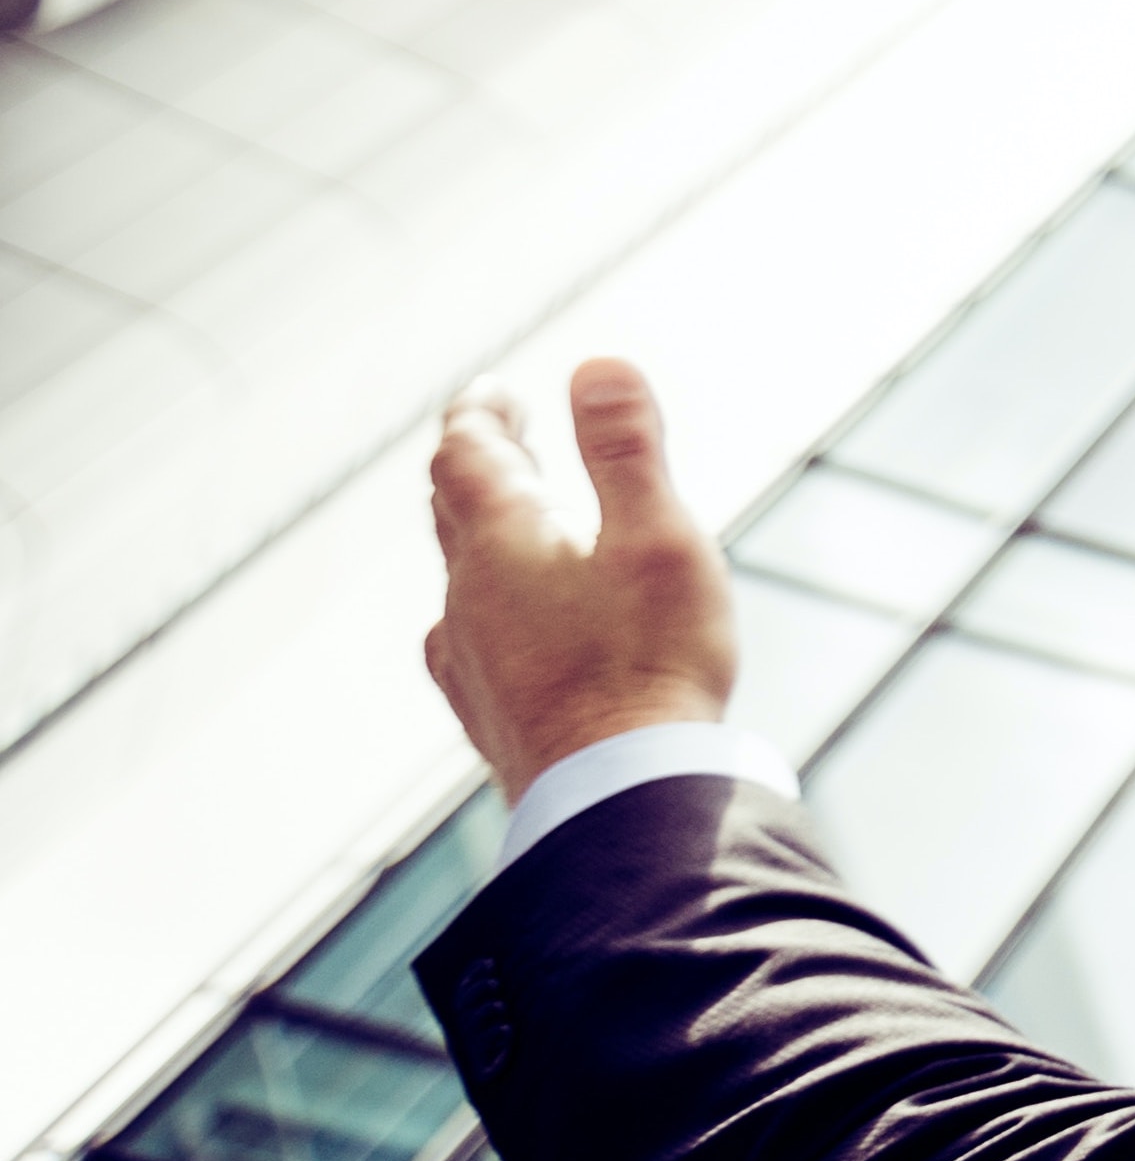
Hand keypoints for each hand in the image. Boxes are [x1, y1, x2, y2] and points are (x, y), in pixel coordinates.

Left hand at [427, 358, 738, 800]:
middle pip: (451, 510)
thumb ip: (626, 452)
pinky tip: (495, 630)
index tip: (496, 390)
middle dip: (477, 463)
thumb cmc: (650, 664)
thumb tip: (596, 363)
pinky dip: (484, 606)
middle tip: (502, 434)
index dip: (479, 413)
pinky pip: (467, 641)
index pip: (467, 453)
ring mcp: (471, 659)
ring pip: (458, 577)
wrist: (620, 796)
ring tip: (509, 524)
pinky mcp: (488, 712)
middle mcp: (468, 595)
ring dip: (479, 535)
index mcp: (503, 541)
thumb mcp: (658, 539)